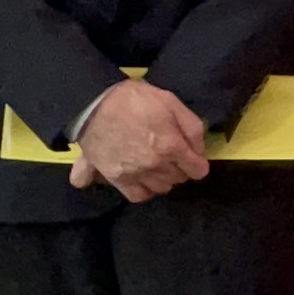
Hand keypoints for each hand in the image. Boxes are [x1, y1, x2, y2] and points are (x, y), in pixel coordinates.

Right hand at [69, 78, 211, 203]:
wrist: (94, 103)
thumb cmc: (135, 98)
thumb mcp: (171, 101)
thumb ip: (191, 126)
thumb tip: (199, 151)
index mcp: (171, 145)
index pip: (197, 170)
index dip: (198, 163)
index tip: (193, 158)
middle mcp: (155, 165)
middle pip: (180, 178)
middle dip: (181, 168)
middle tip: (173, 156)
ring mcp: (135, 174)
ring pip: (162, 188)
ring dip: (164, 178)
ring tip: (158, 165)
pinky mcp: (117, 179)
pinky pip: (138, 196)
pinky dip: (145, 190)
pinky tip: (144, 178)